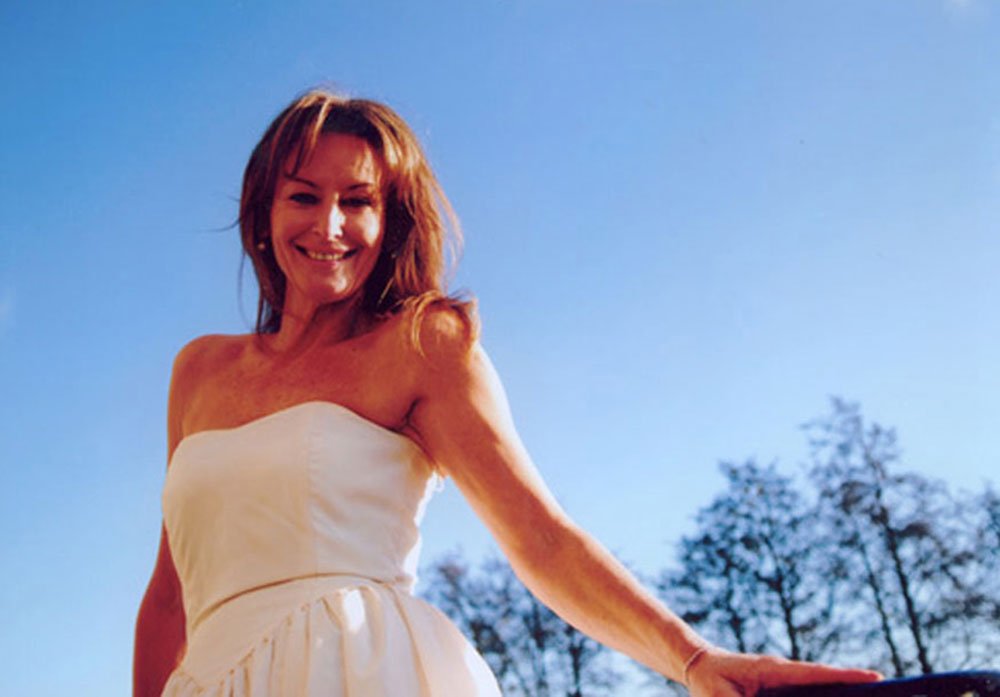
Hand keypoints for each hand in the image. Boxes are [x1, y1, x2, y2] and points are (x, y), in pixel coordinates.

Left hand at [685, 647, 881, 696]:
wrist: (701, 666)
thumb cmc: (710, 681)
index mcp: (775, 670)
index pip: (817, 673)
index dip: (846, 676)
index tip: (875, 676)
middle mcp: (786, 672)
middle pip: (827, 681)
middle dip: (853, 686)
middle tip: (882, 685)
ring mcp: (787, 680)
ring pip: (820, 689)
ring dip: (840, 692)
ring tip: (868, 693)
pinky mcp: (784, 689)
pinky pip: (809, 694)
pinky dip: (824, 695)